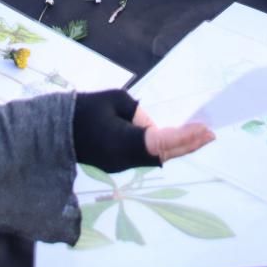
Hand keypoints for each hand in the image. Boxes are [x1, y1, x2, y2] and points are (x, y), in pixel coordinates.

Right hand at [72, 90, 214, 171]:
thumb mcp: (115, 100)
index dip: (185, 137)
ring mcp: (121, 165)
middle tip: (211, 133)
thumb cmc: (84, 110)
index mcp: (123, 143)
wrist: (55, 131)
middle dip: (188, 144)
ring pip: (156, 156)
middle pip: (163, 154)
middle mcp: (125, 160)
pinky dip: (163, 148)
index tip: (204, 129)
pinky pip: (146, 156)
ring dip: (178, 146)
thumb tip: (152, 125)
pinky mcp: (118, 163)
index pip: (160, 143)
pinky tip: (178, 139)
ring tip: (201, 134)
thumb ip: (139, 113)